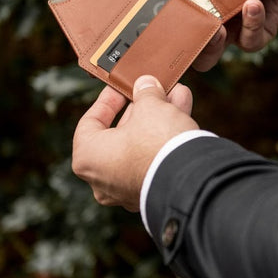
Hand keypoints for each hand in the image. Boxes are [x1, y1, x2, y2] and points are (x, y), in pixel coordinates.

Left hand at [72, 76, 197, 211]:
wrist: (188, 180)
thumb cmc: (156, 145)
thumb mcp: (149, 106)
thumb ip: (145, 92)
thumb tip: (146, 85)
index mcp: (88, 158)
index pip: (90, 122)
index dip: (108, 100)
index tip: (121, 88)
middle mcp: (103, 178)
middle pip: (121, 133)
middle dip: (142, 107)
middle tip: (154, 90)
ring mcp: (128, 188)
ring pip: (142, 145)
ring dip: (160, 118)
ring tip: (177, 95)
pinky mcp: (151, 192)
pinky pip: (155, 159)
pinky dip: (166, 138)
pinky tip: (183, 114)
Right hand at [130, 0, 277, 70]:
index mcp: (188, 5)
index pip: (166, 29)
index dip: (155, 37)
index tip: (146, 32)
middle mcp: (207, 21)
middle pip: (184, 52)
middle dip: (182, 50)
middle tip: (183, 37)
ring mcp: (232, 29)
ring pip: (215, 54)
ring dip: (213, 45)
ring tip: (218, 26)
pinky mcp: (260, 29)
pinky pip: (252, 40)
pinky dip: (252, 23)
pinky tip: (252, 4)